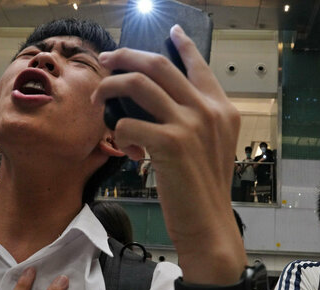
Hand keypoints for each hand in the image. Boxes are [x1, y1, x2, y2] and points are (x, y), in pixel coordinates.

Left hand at [93, 25, 244, 283]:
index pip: (198, 65)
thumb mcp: (211, 147)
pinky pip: (128, 123)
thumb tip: (156, 100)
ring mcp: (191, 125)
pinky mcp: (171, 144)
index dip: (183, 45)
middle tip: (106, 61)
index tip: (171, 33)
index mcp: (221, 108)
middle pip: (158, 65)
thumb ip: (195, 119)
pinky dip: (119, 133)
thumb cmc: (203, 191)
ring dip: (109, 89)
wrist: (208, 226)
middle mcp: (208, 110)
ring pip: (137, 85)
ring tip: (97, 102)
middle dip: (125, 57)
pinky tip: (127, 152)